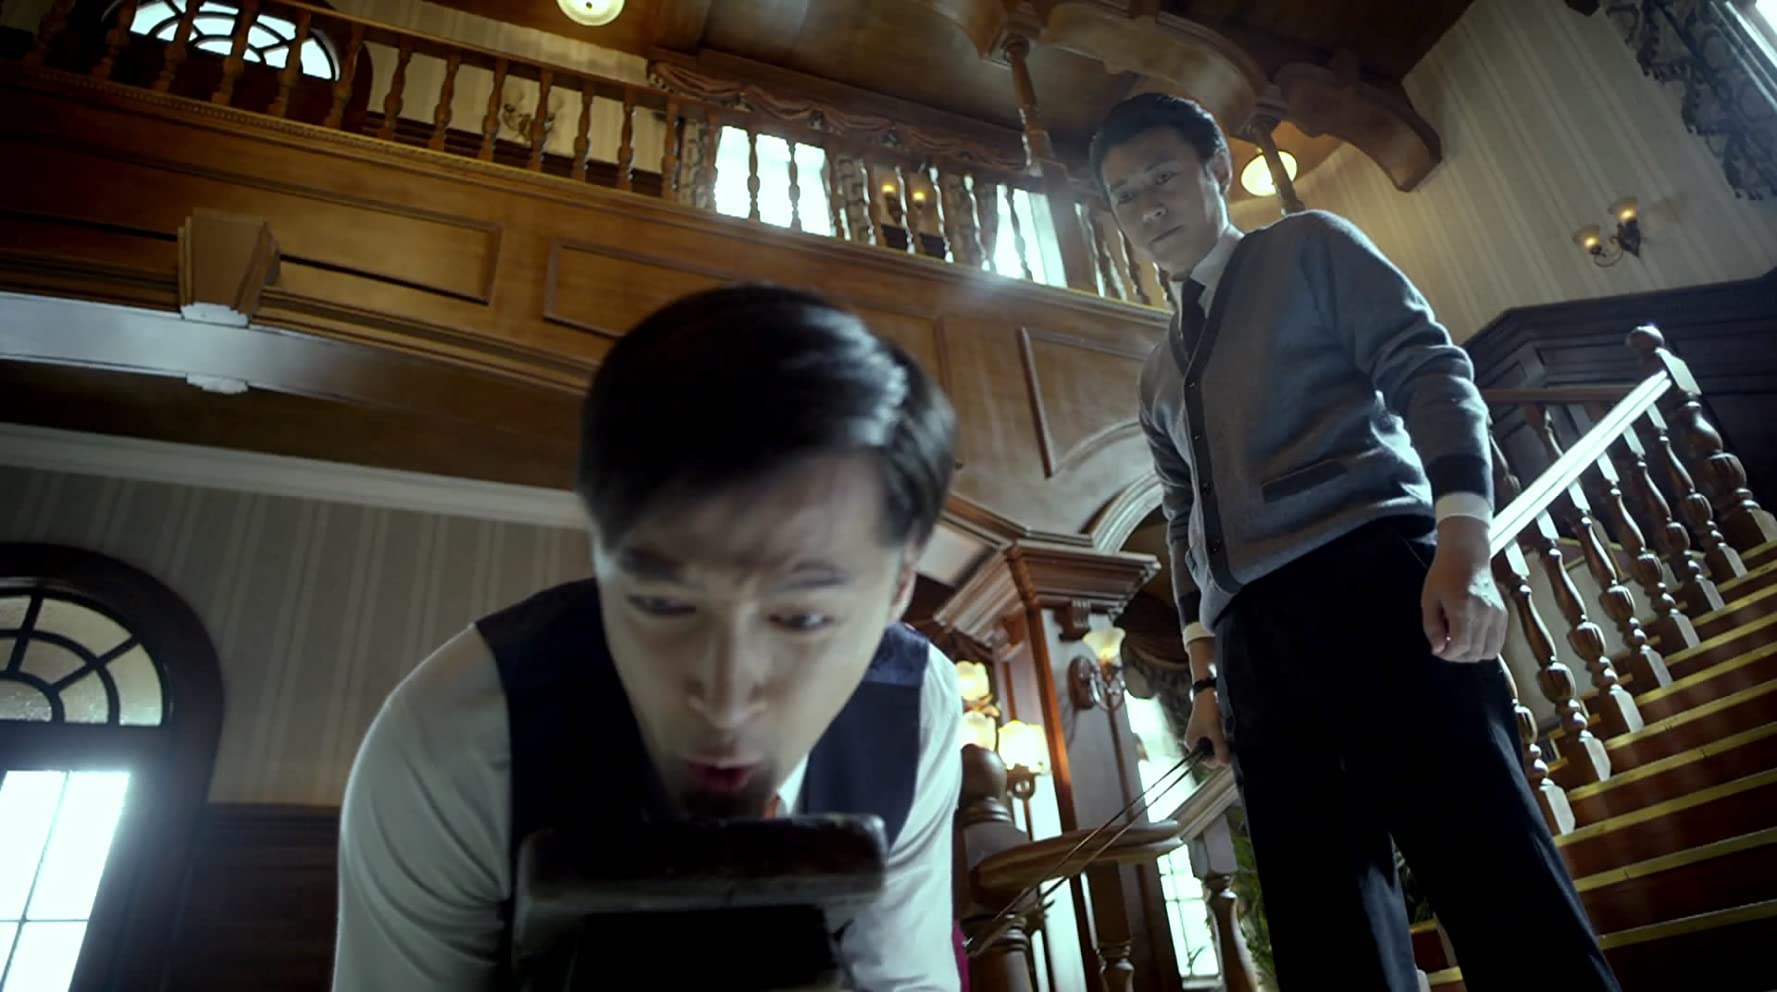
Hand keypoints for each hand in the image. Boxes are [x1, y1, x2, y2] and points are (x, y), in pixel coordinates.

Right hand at [1183, 638, 1230, 766]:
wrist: (1208, 689)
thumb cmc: (1207, 709)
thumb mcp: (1214, 730)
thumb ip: (1220, 747)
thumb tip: (1226, 764)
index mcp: (1192, 743)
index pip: (1207, 761)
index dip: (1219, 757)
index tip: (1227, 748)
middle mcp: (1197, 742)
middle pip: (1214, 755)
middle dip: (1223, 748)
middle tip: (1229, 737)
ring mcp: (1204, 735)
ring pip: (1219, 746)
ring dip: (1225, 741)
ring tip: (1228, 729)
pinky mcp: (1211, 729)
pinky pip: (1220, 738)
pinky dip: (1225, 735)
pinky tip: (1228, 726)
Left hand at [1421, 516, 1507, 662]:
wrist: (1467, 555)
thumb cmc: (1444, 575)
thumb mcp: (1429, 599)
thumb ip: (1432, 627)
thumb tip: (1438, 650)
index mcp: (1463, 608)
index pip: (1460, 646)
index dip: (1447, 654)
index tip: (1438, 648)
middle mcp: (1484, 613)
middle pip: (1475, 653)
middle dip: (1457, 656)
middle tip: (1446, 646)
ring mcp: (1497, 614)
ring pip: (1489, 652)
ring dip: (1472, 654)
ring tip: (1458, 642)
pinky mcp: (1504, 614)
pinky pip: (1498, 643)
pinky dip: (1484, 646)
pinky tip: (1471, 637)